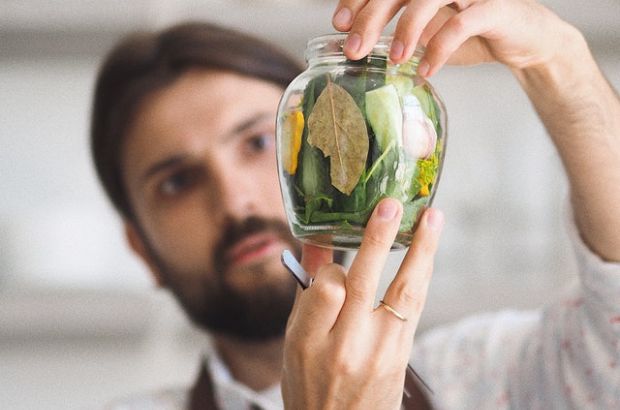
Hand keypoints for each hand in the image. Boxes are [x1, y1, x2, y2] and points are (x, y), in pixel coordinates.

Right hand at [281, 198, 443, 408]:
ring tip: (431, 218)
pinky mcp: (402, 355)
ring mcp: (379, 353)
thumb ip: (308, 290)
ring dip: (420, 251)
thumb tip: (316, 240)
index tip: (334, 258)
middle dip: (378, 239)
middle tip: (390, 205)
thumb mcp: (296, 342)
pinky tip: (428, 252)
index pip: (326, 288)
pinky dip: (421, 274)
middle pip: (363, 283)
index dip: (332, 265)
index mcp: (308, 343)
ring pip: (402, 292)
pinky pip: (414, 307)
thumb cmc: (310, 384)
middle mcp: (345, 347)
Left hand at [332, 0, 579, 76]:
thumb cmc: (471, 33)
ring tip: (394, 59)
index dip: (358, 0)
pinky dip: (439, 48)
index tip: (338, 24)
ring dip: (406, 28)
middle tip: (354, 47)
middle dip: (372, 16)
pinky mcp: (496, 7)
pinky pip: (462, 23)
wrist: (524, 40)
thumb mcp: (428, 32)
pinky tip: (425, 70)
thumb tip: (358, 44)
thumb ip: (400, 31)